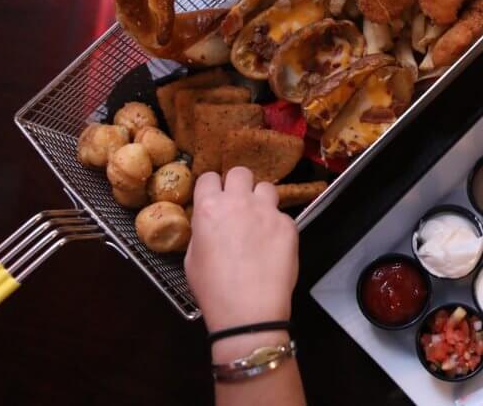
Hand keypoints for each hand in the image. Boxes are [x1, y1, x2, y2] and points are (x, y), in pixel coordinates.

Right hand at [184, 167, 298, 330]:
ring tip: (258, 221)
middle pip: (241, 172)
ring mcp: (267, 211)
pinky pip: (282, 215)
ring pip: (266, 187)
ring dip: (261, 199)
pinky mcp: (289, 224)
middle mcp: (239, 202)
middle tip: (238, 204)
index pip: (209, 177)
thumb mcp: (193, 258)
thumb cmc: (213, 289)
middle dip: (238, 184)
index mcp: (210, 208)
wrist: (249, 311)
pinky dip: (276, 226)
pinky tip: (273, 246)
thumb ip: (202, 230)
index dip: (212, 188)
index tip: (215, 197)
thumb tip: (211, 223)